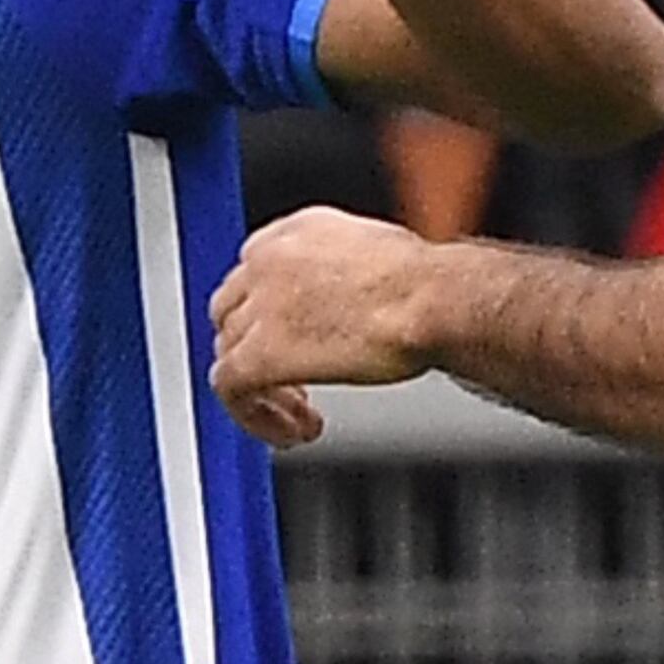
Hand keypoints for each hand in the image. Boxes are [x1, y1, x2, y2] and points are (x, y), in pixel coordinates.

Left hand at [211, 207, 457, 443]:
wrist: (435, 301)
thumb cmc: (431, 286)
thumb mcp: (379, 257)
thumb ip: (347, 276)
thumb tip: (347, 307)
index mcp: (298, 231)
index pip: (254, 274)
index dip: (269, 315)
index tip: (294, 341)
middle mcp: (269, 261)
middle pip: (232, 312)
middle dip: (257, 348)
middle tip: (295, 383)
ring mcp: (259, 307)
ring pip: (228, 352)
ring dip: (263, 388)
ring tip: (302, 414)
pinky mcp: (259, 355)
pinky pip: (230, 390)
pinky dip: (254, 416)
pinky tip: (293, 431)